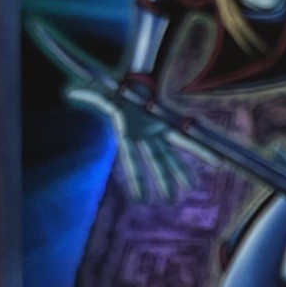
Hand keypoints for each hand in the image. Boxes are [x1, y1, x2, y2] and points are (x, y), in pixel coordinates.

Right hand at [65, 85, 194, 201]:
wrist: (130, 85)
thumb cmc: (114, 92)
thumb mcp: (101, 92)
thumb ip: (89, 93)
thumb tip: (72, 90)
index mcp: (127, 134)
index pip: (132, 160)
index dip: (137, 178)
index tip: (141, 199)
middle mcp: (144, 138)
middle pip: (156, 161)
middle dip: (163, 180)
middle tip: (171, 201)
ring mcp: (157, 133)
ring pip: (171, 155)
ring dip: (181, 170)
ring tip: (191, 187)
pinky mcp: (167, 125)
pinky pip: (185, 138)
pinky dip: (199, 149)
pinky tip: (213, 161)